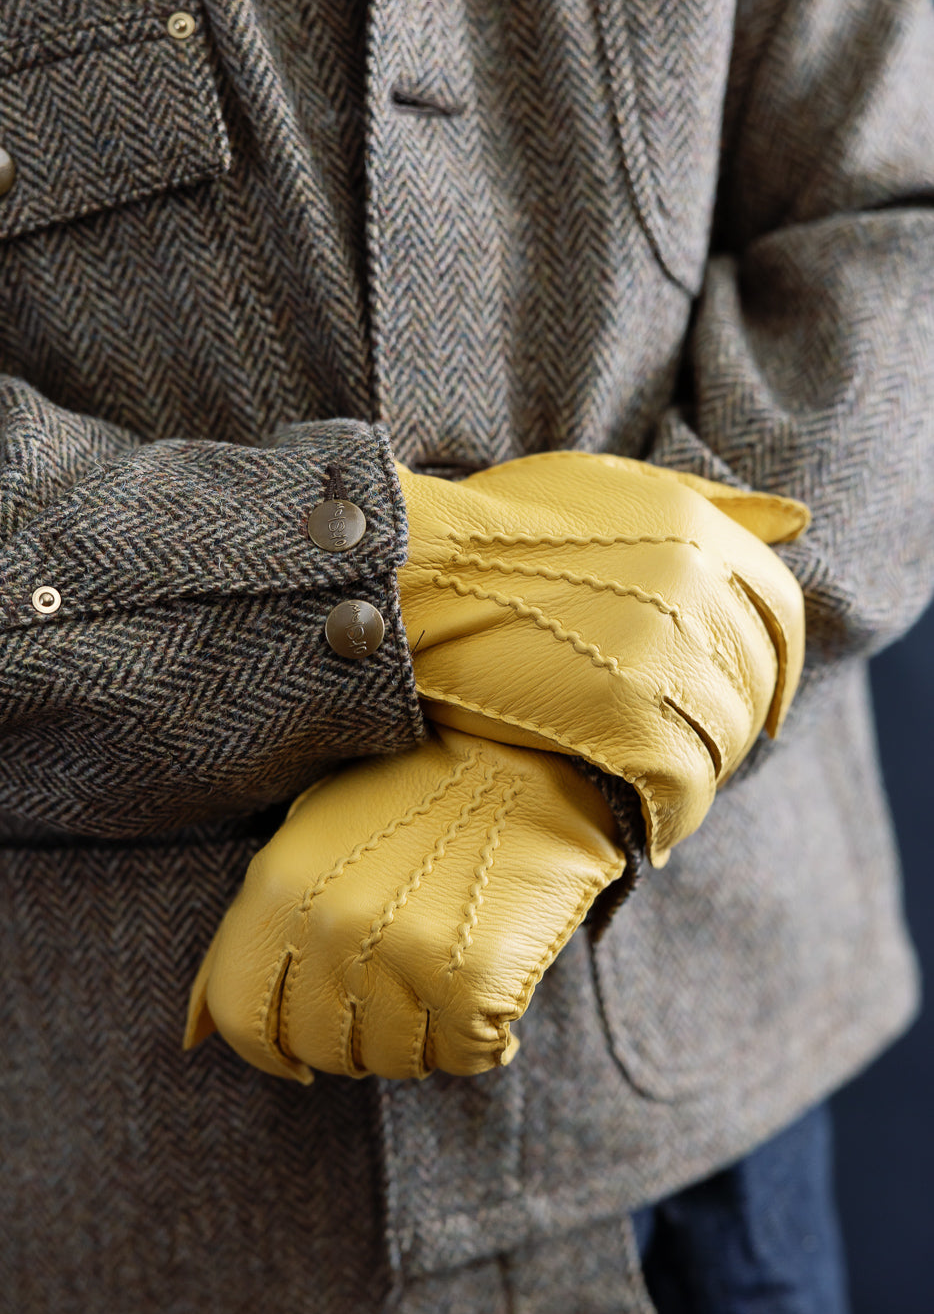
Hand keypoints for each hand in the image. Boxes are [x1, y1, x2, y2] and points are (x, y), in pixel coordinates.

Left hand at [184, 727, 625, 1080]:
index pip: (242, 1017)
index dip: (270, 1053)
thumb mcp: (309, 838)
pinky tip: (492, 989)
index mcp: (278, 886)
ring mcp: (401, 954)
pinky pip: (468, 1055)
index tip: (301, 1060)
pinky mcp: (474, 979)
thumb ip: (250, 936)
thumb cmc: (412, 791)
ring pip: (396, 1060)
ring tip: (448, 979)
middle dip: (358, 1040)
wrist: (523, 745)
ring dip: (423, 1037)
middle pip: (322, 1049)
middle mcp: (329, 927)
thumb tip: (191, 1039)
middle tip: (399, 995)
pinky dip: (484, 1036)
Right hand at [396, 453, 807, 863]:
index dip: (778, 666)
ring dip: (702, 773)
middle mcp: (693, 588)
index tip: (761, 700)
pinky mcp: (625, 719)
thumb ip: (708, 501)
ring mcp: (661, 655)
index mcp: (695, 530)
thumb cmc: (495, 530)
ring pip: (723, 739)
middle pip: (752, 682)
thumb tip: (798, 520)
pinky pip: (684, 787)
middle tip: (689, 747)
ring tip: (662, 788)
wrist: (411, 574)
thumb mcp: (607, 485)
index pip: (782, 613)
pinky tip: (655, 827)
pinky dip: (675, 816)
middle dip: (730, 724)